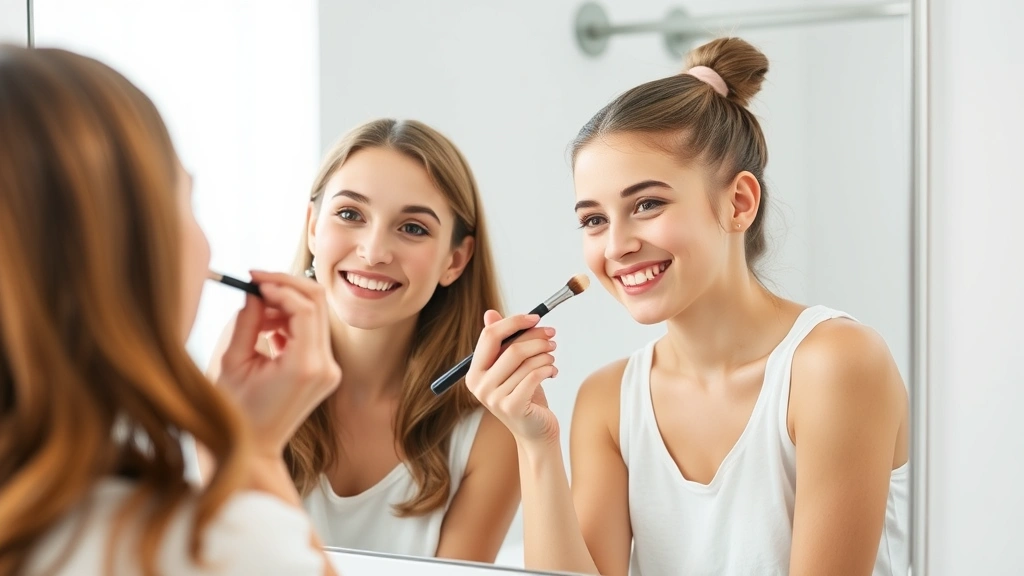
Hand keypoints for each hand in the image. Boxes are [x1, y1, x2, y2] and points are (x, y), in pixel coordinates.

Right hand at [216, 271, 340, 455]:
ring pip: (315, 317)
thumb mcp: (233, 362)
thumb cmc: (234, 411)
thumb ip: (247, 322)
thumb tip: (255, 291)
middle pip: (318, 306)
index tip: (253, 279)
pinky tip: (267, 333)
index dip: (280, 286)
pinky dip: (291, 323)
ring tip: (256, 317)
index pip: (305, 308)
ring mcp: (330, 370)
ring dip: (286, 306)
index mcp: (305, 366)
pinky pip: (312, 333)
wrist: (252, 449)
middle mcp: (325, 367)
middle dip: (286, 288)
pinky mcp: (326, 371)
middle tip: (256, 282)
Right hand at [465, 310, 559, 446]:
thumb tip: (490, 313)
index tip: (535, 317)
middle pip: (511, 348)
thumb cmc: (525, 395)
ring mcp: (493, 398)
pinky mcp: (512, 407)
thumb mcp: (512, 367)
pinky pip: (533, 376)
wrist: (535, 432)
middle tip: (552, 336)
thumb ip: (502, 342)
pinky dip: (548, 368)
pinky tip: (553, 371)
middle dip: (536, 338)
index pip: (489, 335)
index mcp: (474, 372)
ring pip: (526, 362)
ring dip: (545, 354)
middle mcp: (479, 385)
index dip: (513, 322)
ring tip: (552, 357)